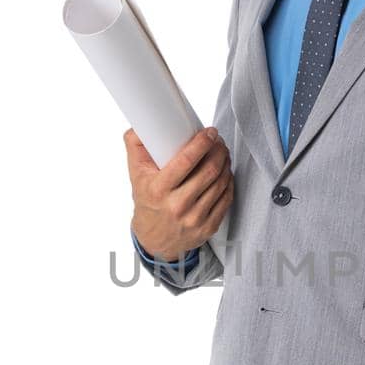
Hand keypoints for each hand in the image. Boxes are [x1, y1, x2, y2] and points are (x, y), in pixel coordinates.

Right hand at [125, 126, 232, 258]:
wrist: (154, 239)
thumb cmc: (147, 200)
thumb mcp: (136, 174)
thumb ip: (136, 146)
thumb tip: (141, 125)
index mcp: (158, 190)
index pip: (186, 162)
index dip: (202, 143)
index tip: (210, 132)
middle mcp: (177, 206)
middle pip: (208, 171)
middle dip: (218, 151)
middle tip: (219, 141)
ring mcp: (194, 219)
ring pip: (220, 184)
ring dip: (225, 164)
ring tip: (223, 153)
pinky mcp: (208, 227)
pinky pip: (226, 199)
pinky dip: (229, 182)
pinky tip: (225, 172)